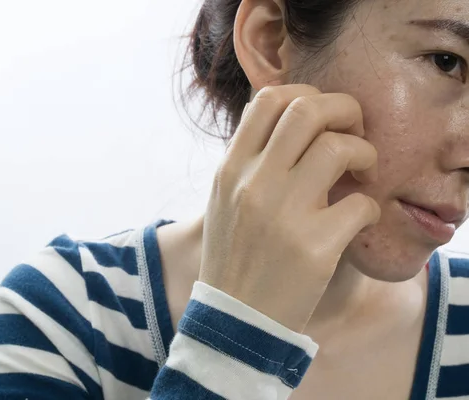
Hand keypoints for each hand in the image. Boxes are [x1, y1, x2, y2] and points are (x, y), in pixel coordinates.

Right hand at [199, 85, 380, 332]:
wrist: (235, 320)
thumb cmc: (235, 257)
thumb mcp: (226, 201)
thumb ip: (251, 161)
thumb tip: (292, 123)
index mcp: (231, 170)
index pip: (269, 99)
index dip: (307, 95)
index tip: (323, 119)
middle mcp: (253, 184)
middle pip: (309, 109)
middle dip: (345, 110)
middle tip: (354, 134)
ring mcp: (283, 215)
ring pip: (340, 148)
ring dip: (365, 155)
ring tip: (362, 177)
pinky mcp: (314, 248)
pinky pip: (362, 204)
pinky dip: (369, 208)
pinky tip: (358, 221)